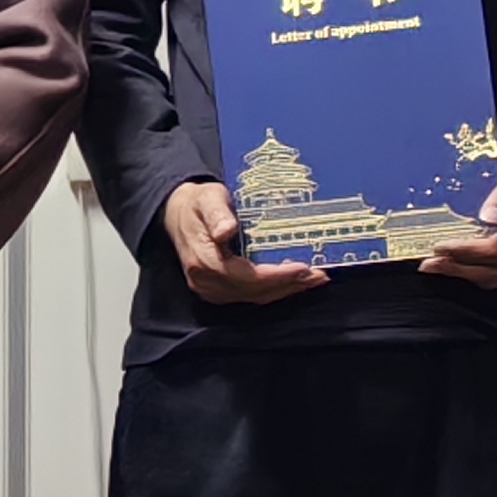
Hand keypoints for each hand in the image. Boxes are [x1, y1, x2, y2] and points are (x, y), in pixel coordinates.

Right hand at [165, 177, 328, 305]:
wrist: (177, 213)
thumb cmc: (197, 203)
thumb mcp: (207, 198)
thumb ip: (217, 214)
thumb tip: (226, 230)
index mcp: (204, 261)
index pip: (246, 277)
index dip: (276, 276)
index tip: (303, 268)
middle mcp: (206, 282)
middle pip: (254, 292)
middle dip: (288, 285)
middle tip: (319, 276)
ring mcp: (210, 290)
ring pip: (254, 298)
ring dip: (285, 291)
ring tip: (312, 280)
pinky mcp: (217, 291)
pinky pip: (249, 297)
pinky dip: (273, 291)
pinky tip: (291, 283)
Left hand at [420, 144, 496, 289]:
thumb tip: (488, 216)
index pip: (496, 249)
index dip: (465, 251)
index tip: (440, 247)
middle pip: (494, 270)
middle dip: (458, 269)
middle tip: (429, 264)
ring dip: (466, 275)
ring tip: (439, 267)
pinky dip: (481, 274)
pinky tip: (461, 267)